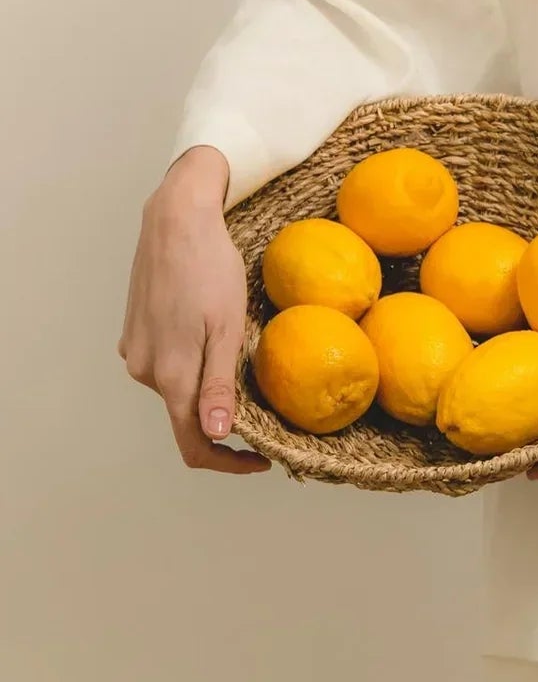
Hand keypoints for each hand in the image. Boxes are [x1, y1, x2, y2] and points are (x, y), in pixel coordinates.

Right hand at [117, 149, 271, 474]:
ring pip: (175, 386)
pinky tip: (207, 330)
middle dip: (220, 417)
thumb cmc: (209, 268)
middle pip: (185, 414)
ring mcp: (134, 351)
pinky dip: (188, 360)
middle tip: (259, 395)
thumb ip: (218, 386)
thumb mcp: (226, 327)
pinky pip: (164, 362)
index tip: (259, 459)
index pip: (193, 442)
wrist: (176, 219)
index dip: (226, 461)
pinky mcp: (134, 332)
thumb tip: (215, 436)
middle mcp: (144, 370)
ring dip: (204, 382)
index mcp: (169, 374)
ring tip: (234, 348)